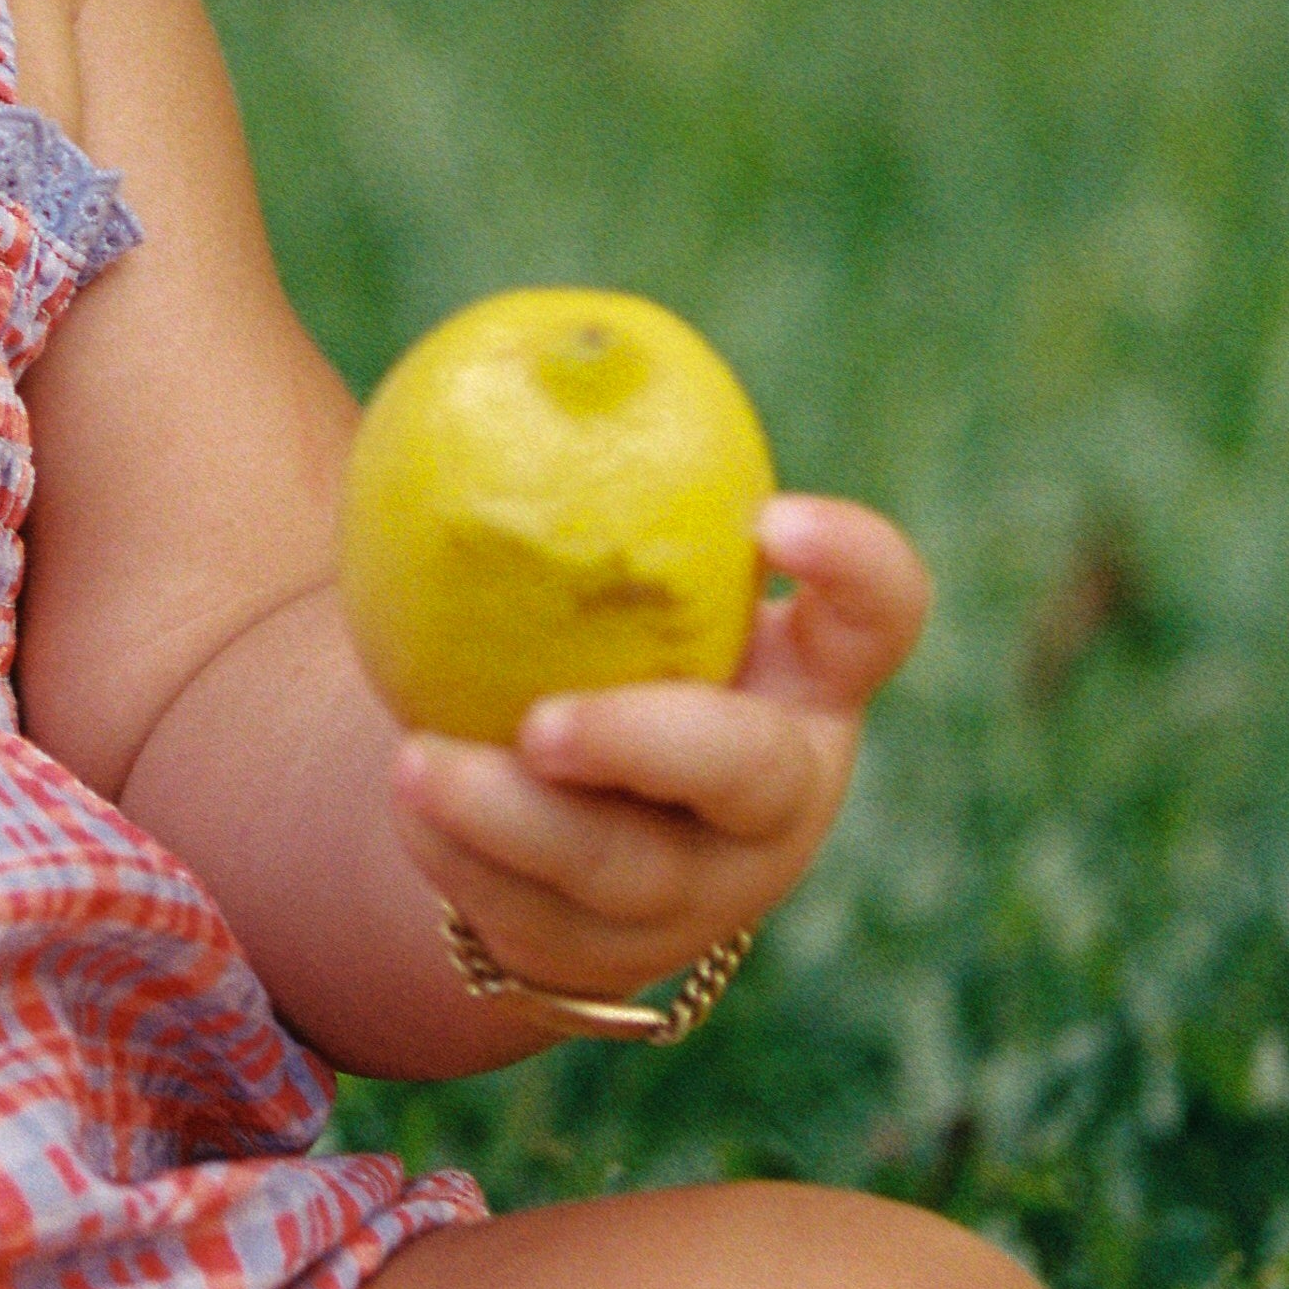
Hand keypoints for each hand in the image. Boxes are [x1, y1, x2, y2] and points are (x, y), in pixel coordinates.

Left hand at [391, 496, 928, 1012]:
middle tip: (548, 720)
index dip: (853, 570)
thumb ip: (574, 469)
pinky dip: (462, 859)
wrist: (529, 795)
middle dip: (653, 746)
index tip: (766, 517)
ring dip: (513, 818)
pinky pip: (534, 917)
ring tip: (416, 759)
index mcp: (808, 674)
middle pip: (748, 776)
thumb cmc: (571, 628)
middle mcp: (778, 790)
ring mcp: (701, 888)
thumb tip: (504, 331)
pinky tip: (408, 798)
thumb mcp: (593, 558)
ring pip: (623, 870)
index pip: (881, 615)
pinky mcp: (610, 956)